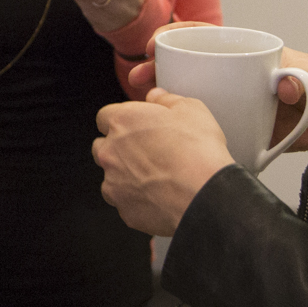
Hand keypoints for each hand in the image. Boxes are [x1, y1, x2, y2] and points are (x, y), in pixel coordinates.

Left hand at [92, 89, 236, 234]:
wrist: (204, 196)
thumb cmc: (198, 151)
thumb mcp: (191, 109)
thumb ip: (167, 99)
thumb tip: (157, 96)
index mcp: (122, 121)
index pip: (105, 116)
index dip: (122, 121)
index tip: (137, 126)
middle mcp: (111, 151)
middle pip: (102, 146)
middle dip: (119, 148)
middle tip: (147, 151)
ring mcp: (114, 183)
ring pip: (111, 176)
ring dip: (126, 175)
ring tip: (155, 176)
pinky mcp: (124, 210)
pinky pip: (124, 201)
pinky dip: (136, 199)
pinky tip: (159, 195)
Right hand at [126, 26, 307, 153]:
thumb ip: (304, 79)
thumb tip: (284, 86)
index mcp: (250, 54)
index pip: (207, 36)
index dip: (178, 36)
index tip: (156, 45)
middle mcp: (237, 77)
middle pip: (190, 67)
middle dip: (159, 70)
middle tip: (138, 80)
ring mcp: (237, 103)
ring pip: (194, 99)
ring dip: (167, 102)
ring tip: (146, 111)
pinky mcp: (243, 130)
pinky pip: (212, 129)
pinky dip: (193, 133)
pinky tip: (175, 141)